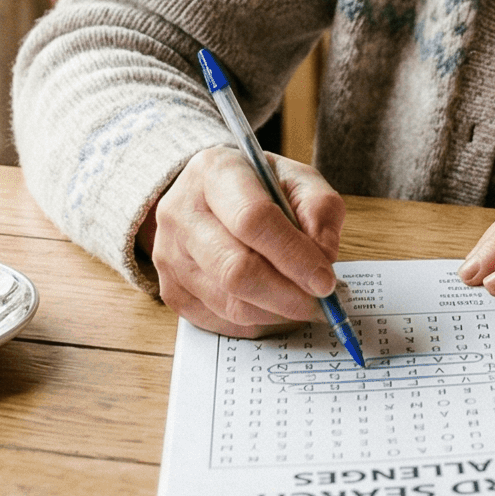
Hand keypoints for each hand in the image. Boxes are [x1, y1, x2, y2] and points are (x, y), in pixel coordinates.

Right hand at [144, 145, 346, 336]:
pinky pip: (220, 321)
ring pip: (229, 304)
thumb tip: (323, 257)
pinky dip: (257, 322)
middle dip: (287, 295)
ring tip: (303, 304)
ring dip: (276, 313)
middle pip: (235, 270)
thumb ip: (318, 207)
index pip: (252, 220)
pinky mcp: (170, 290)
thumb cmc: (258, 186)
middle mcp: (182, 212)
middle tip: (320, 304)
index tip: (325, 280)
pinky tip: (275, 307)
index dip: (293, 255)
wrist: (207, 195)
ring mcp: (169, 255)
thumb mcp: (296, 177)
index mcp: (214, 172)